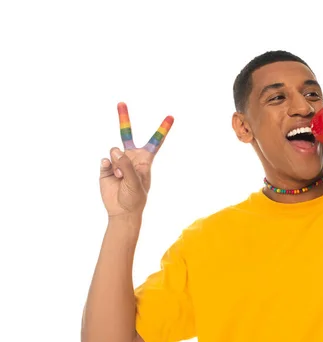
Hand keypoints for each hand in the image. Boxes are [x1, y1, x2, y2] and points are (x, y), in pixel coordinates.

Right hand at [99, 102, 173, 217]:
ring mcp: (117, 161)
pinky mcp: (106, 167)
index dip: (163, 129)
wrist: (121, 211)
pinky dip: (107, 167)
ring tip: (121, 177)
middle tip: (121, 103)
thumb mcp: (136, 182)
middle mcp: (130, 157)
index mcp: (144, 160)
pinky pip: (104, 161)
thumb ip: (126, 165)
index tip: (171, 117)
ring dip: (117, 164)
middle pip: (127, 135)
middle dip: (124, 118)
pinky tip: (113, 176)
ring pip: (114, 152)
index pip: (155, 142)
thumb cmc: (135, 198)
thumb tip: (114, 149)